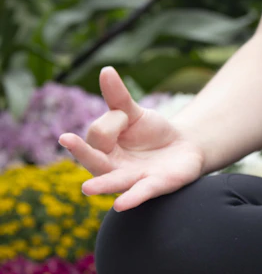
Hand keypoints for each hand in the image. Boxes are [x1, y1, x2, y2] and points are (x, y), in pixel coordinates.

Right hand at [58, 67, 204, 211]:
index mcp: (105, 148)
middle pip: (95, 160)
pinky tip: (121, 204)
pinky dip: (132, 197)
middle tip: (65, 139)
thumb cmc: (152, 132)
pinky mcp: (155, 186)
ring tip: (87, 188)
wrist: (183, 146)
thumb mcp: (135, 112)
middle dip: (82, 151)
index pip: (98, 134)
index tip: (126, 118)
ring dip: (102, 184)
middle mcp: (114, 166)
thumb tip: (106, 69)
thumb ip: (119, 97)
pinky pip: (141, 193)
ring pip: (114, 180)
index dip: (112, 122)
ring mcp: (134, 178)